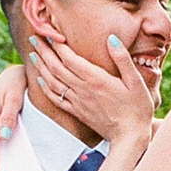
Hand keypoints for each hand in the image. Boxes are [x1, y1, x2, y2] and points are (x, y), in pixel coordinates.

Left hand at [30, 33, 154, 143]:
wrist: (129, 137)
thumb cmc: (137, 108)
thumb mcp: (136, 81)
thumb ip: (122, 59)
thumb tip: (111, 38)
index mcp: (96, 79)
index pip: (70, 58)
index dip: (58, 45)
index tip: (50, 32)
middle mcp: (83, 90)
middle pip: (56, 68)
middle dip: (44, 51)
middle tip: (34, 38)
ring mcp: (78, 102)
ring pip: (53, 82)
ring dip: (41, 67)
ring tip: (33, 54)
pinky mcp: (77, 113)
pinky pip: (56, 99)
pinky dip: (45, 88)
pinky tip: (40, 80)